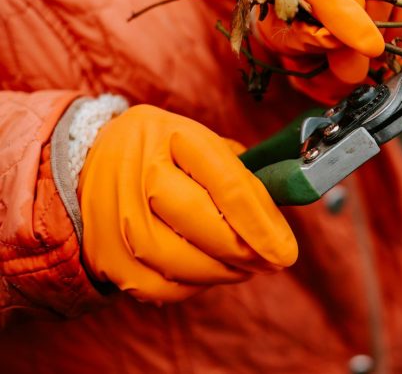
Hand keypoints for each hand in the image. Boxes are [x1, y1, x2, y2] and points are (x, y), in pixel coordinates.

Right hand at [78, 105, 296, 301]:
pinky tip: (206, 272)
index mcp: (174, 136)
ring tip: (242, 266)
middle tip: (269, 260)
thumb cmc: (166, 152)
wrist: (94, 159)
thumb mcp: (204, 145)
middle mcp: (139, 172)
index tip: (286, 251)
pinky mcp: (105, 253)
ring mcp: (115, 214)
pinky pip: (158, 286)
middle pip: (202, 225)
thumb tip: (278, 223)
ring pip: (179, 262)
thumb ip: (242, 177)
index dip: (261, 224)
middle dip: (244, 251)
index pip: (227, 185)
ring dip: (221, 272)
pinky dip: (191, 286)